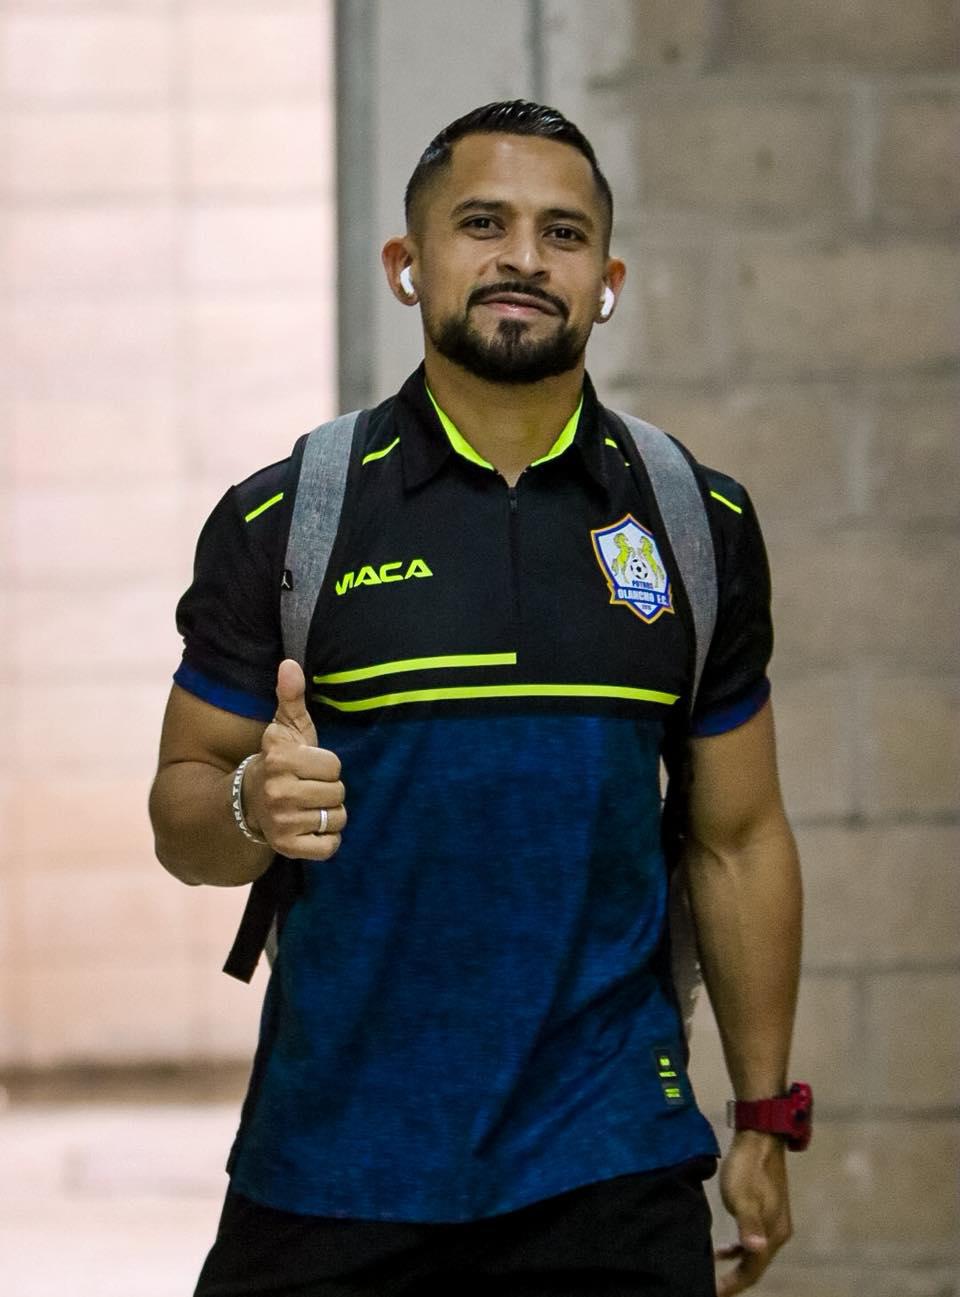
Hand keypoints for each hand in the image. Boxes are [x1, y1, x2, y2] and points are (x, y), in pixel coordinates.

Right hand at [243, 659, 346, 859]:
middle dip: (330, 791)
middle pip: (338, 793)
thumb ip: (291, 696)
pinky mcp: (287, 848)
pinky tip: (311, 829)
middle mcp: (278, 791)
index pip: (335, 765)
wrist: (246, 803)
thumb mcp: (285, 728)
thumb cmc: (278, 761)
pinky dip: (327, 841)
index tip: (310, 767)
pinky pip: (330, 847)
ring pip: (336, 819)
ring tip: (310, 808)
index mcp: (280, 759)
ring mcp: (281, 822)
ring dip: (330, 815)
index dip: (328, 766)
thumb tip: (290, 664)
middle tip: (311, 789)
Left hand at [714, 1132, 791, 1294]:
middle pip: (755, 1266)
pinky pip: (753, 1239)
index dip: (732, 1285)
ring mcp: (774, 1220)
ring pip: (754, 1254)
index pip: (752, 1271)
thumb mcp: (742, 1196)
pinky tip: (724, 1250)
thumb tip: (755, 1249)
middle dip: (735, 1280)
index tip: (711, 1293)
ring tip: (714, 1273)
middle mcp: (779, 1232)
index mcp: (774, 1234)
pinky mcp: (767, 1209)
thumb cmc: (748, 1167)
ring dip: (736, 1265)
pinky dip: (739, 1249)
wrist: (759, 1137)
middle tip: (711, 1287)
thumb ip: (748, 1225)